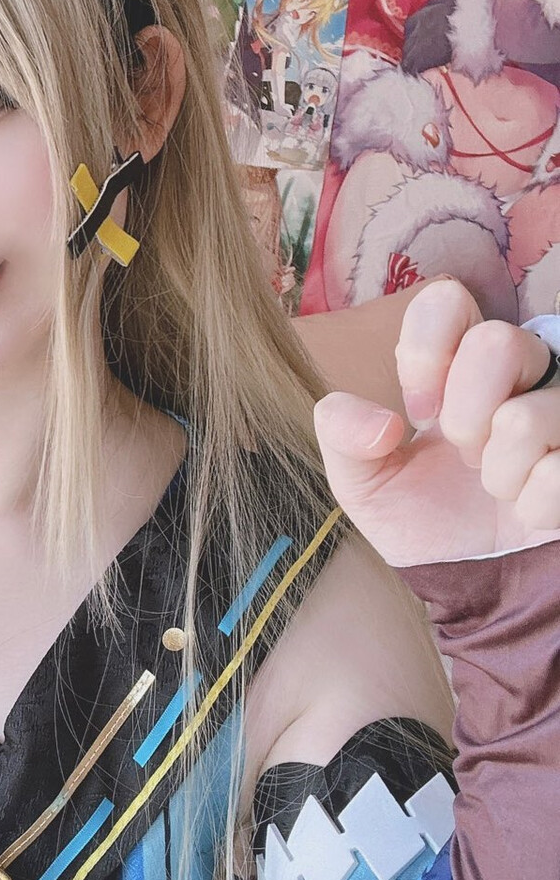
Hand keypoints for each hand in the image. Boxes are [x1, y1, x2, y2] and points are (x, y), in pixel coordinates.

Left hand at [313, 279, 559, 565]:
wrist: (469, 579)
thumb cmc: (422, 515)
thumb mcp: (361, 481)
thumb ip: (341, 435)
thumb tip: (381, 425)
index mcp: (460, 364)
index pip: (446, 300)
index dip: (425, 356)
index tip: (419, 411)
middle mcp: (524, 373)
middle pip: (499, 343)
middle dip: (465, 418)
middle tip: (465, 455)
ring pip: (528, 417)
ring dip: (498, 475)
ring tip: (497, 487)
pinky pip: (556, 473)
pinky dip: (532, 507)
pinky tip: (528, 510)